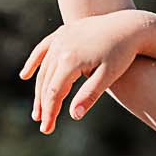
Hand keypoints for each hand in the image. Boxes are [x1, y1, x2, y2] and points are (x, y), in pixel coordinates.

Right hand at [19, 11, 148, 132]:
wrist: (129, 26)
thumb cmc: (122, 53)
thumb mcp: (108, 76)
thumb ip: (90, 95)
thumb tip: (74, 116)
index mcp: (70, 60)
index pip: (54, 92)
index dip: (50, 112)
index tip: (47, 129)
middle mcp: (60, 47)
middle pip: (46, 82)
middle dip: (44, 105)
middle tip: (43, 125)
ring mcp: (60, 38)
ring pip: (44, 68)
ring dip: (39, 89)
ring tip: (38, 110)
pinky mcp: (63, 32)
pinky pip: (43, 49)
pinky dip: (34, 62)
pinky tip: (26, 75)